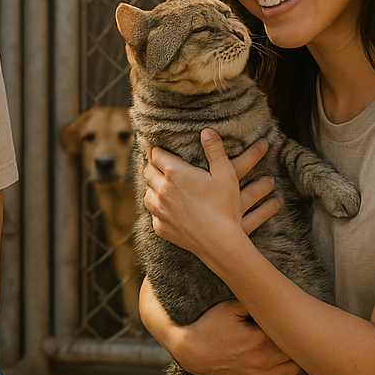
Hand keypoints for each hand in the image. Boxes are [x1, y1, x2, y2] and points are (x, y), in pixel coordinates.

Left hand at [145, 130, 278, 255]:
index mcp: (175, 172)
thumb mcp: (226, 174)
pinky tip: (169, 209)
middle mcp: (161, 190)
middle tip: (163, 165)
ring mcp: (158, 210)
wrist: (220, 242)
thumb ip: (215, 150)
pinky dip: (159, 209)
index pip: (155, 154)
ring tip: (165, 187)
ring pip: (147, 192)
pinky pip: (154, 213)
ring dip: (154, 187)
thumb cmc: (225, 206)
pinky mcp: (160, 227)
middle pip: (148, 171)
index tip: (162, 150)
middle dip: (154, 166)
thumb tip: (207, 131)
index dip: (158, 150)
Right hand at [171, 300, 301, 374]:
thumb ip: (254, 301)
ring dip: (296, 359)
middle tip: (295, 333)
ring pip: (297, 371)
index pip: (293, 335)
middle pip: (298, 354)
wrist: (192, 352)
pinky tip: (283, 363)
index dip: (296, 327)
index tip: (295, 320)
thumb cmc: (211, 326)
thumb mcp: (230, 307)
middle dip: (298, 343)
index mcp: (260, 340)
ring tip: (289, 348)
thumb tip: (275, 297)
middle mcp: (263, 361)